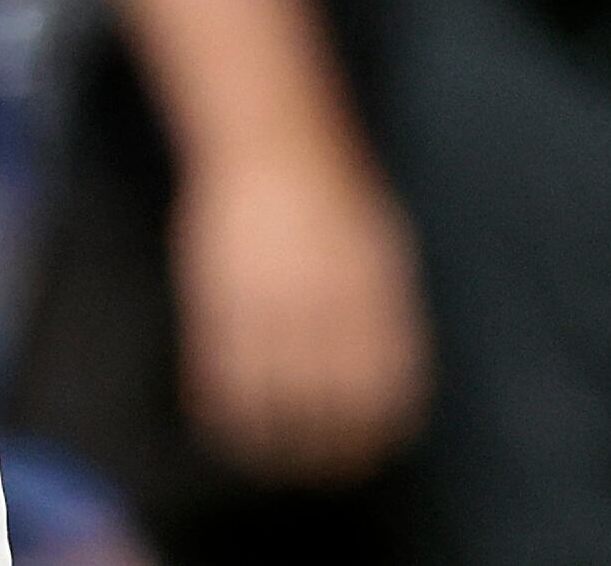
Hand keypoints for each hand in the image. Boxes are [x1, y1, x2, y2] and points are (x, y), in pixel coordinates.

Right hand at [174, 135, 430, 486]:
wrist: (271, 141)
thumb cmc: (336, 196)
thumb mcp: (384, 246)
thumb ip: (390, 315)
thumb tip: (390, 391)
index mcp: (373, 290)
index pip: (382, 388)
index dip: (375, 432)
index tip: (367, 451)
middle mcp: (323, 299)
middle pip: (330, 406)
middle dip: (327, 451)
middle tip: (321, 469)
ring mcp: (268, 297)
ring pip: (272, 400)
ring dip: (273, 445)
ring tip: (271, 461)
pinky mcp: (219, 295)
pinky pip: (221, 373)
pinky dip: (223, 412)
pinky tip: (225, 427)